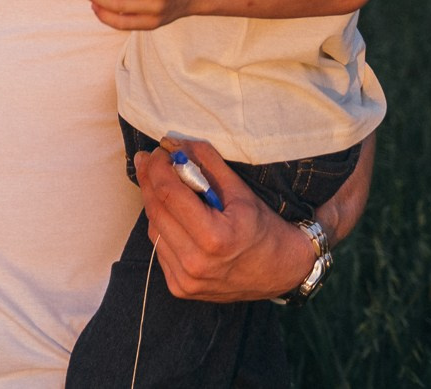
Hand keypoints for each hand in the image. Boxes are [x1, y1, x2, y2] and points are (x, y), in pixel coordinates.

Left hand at [134, 138, 319, 300]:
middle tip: (149, 160)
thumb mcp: (240, 191)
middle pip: (155, 210)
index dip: (158, 166)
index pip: (168, 193)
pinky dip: (162, 228)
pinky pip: (159, 249)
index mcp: (214, 238)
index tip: (158, 150)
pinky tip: (174, 217)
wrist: (281, 270)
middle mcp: (196, 263)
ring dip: (155, 204)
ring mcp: (186, 280)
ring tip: (165, 187)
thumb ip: (206, 163)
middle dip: (149, 179)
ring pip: (153, 228)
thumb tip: (174, 142)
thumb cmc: (263, 227)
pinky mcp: (180, 288)